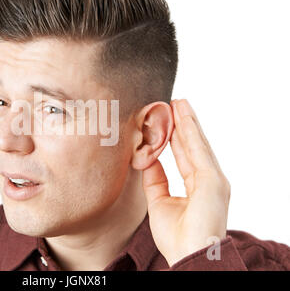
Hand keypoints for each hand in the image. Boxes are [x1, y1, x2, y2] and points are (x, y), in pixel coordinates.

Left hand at [142, 99, 230, 266]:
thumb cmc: (176, 237)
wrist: (187, 256)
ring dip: (187, 122)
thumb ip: (155, 179)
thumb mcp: (158, 201)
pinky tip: (182, 117)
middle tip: (174, 103)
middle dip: (183, 124)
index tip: (167, 120)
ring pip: (197, 144)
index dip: (176, 137)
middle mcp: (208, 181)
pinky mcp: (213, 181)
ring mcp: (213, 180)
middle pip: (193, 146)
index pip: (185, 156)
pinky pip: (198, 151)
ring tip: (178, 103)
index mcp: (197, 187)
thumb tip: (147, 159)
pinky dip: (190, 132)